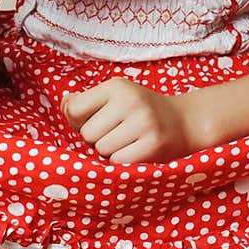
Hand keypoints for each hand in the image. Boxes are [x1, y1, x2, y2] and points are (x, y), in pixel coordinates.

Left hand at [62, 78, 203, 163]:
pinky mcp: (152, 145)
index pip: (74, 109)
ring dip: (110, 151)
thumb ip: (86, 102)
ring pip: (101, 150)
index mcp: (117, 86)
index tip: (96, 121)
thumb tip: (63, 105)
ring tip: (127, 141)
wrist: (185, 122)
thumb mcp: (116, 97)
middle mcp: (130, 101)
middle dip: (96, 139)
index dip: (79, 121)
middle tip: (116, 133)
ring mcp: (143, 123)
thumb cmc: (141, 111)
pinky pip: (118, 162)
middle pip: (87, 134)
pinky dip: (122, 162)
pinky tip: (136, 151)